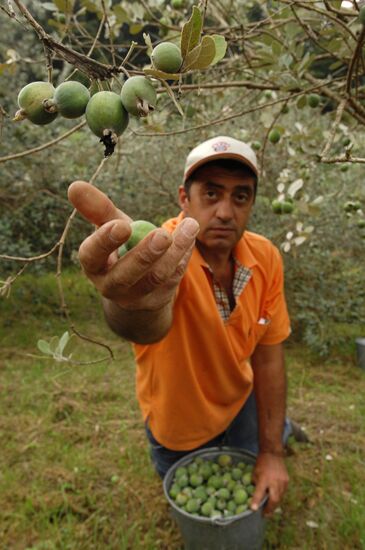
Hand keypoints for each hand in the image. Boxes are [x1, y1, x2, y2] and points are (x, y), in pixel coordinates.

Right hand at [68, 180, 198, 310]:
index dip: (105, 242)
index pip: (91, 256)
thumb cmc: (121, 246)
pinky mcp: (157, 300)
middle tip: (163, 234)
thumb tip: (74, 185)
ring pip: (156, 277)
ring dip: (175, 251)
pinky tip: (190, 237)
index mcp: (93, 264)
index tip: (122, 225)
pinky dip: (183, 257)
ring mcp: (135, 297)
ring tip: (190, 226)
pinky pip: (173, 279)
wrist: (136, 283)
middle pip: (125, 275)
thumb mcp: (110, 227)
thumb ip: (97, 209)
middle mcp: (110, 286)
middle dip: (145, 255)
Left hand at [250, 452, 288, 516]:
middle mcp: (274, 481)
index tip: (253, 509)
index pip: (260, 492)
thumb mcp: (254, 473)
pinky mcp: (287, 481)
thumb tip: (254, 495)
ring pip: (280, 497)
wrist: (273, 453)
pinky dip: (278, 496)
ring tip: (269, 508)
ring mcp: (282, 481)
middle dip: (269, 509)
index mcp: (264, 478)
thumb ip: (255, 484)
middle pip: (274, 499)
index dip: (256, 501)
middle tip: (265, 514)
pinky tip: (274, 498)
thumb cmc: (261, 463)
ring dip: (274, 504)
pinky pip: (282, 492)